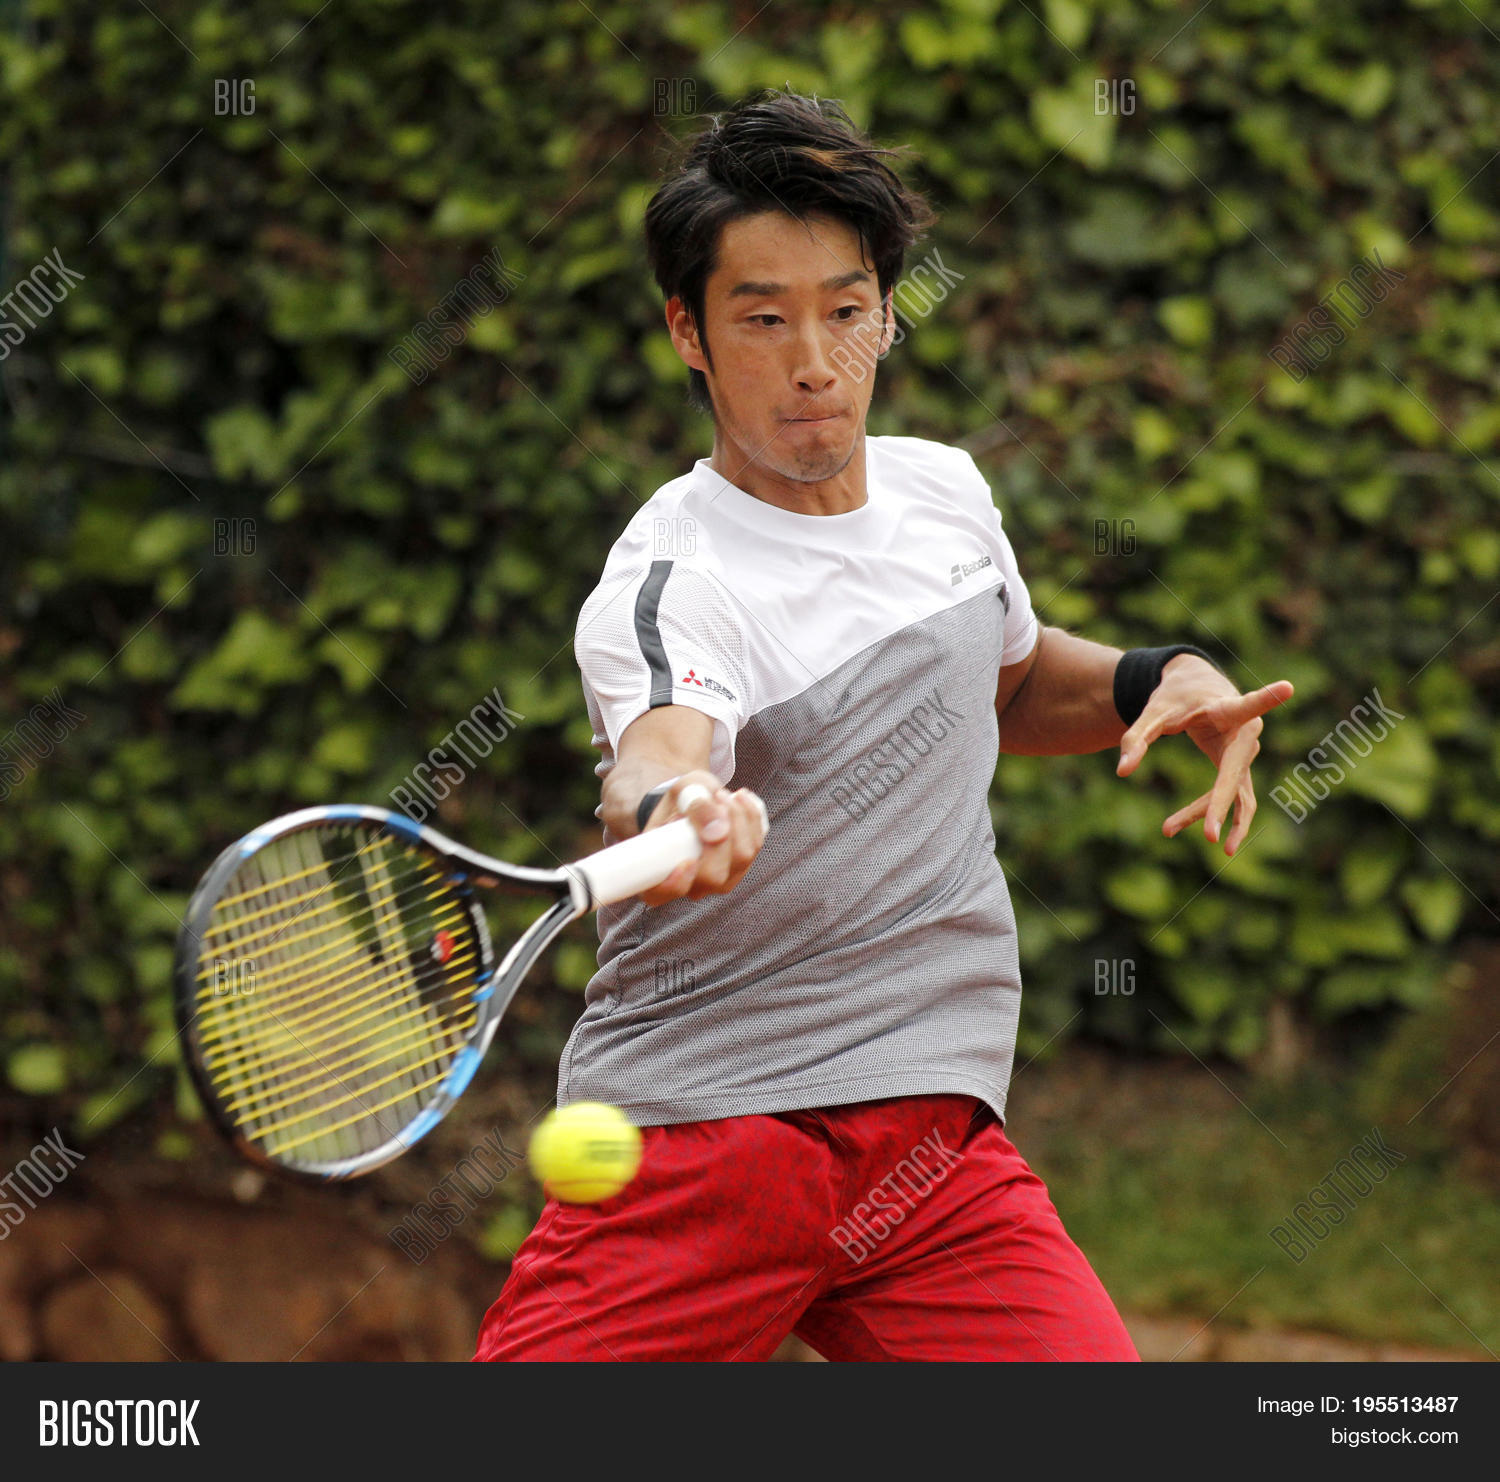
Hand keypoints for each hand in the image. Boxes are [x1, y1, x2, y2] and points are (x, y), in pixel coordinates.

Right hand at [637, 772, 767, 905]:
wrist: (692, 801)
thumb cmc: (679, 801)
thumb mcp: (682, 791)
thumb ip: (694, 805)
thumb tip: (718, 831)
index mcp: (657, 874)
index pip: (658, 894)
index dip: (674, 884)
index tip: (686, 861)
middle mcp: (689, 885)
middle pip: (714, 876)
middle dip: (721, 835)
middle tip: (713, 799)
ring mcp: (719, 880)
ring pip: (740, 858)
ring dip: (738, 819)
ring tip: (722, 795)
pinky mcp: (741, 866)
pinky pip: (756, 844)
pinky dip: (751, 817)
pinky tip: (738, 798)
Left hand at [1116, 656, 1293, 856]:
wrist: (1195, 689)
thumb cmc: (1177, 696)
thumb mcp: (1152, 712)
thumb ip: (1136, 738)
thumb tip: (1122, 772)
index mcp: (1229, 709)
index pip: (1247, 706)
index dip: (1266, 699)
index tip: (1287, 687)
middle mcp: (1246, 734)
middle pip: (1234, 775)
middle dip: (1220, 805)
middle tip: (1209, 837)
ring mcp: (1246, 756)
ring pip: (1233, 794)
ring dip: (1206, 814)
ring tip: (1167, 829)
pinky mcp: (1238, 769)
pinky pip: (1227, 796)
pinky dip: (1205, 812)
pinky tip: (1173, 827)